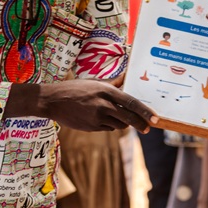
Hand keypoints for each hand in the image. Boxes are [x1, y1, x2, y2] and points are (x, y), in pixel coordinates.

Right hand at [39, 78, 156, 132]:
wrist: (53, 100)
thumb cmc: (74, 88)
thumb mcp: (94, 82)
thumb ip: (112, 83)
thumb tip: (126, 79)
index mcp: (105, 90)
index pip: (131, 102)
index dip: (145, 111)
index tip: (155, 118)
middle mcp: (103, 104)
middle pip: (128, 118)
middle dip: (140, 124)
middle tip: (148, 128)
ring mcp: (96, 117)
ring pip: (119, 125)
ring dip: (123, 123)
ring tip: (118, 117)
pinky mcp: (91, 127)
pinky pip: (107, 128)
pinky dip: (109, 125)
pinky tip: (101, 118)